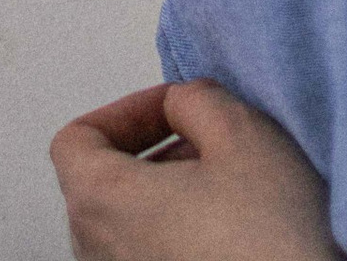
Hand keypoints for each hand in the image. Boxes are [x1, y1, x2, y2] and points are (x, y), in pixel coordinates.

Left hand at [50, 84, 339, 260]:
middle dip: (154, 151)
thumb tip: (182, 104)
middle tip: (208, 141)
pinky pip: (152, 258)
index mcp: (101, 205)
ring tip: (230, 187)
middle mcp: (100, 256)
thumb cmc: (272, 242)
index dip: (125, 111)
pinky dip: (181, 236)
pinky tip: (236, 231)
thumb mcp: (241, 134)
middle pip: (101, 185)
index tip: (172, 106)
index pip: (74, 141)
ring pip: (129, 228)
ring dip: (171, 196)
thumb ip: (196, 100)